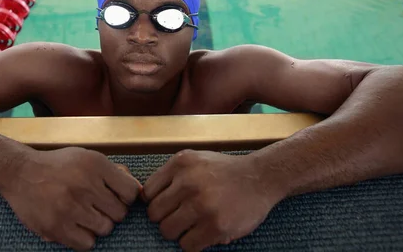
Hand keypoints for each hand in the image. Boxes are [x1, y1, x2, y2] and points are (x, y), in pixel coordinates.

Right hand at [0, 147, 141, 250]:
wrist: (20, 173)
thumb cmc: (58, 166)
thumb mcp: (87, 158)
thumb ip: (113, 172)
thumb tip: (137, 191)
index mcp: (95, 165)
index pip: (131, 192)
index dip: (126, 197)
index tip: (115, 197)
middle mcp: (84, 185)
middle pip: (120, 214)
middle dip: (111, 212)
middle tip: (97, 207)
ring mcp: (70, 207)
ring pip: (105, 229)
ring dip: (98, 225)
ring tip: (84, 215)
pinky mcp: (56, 227)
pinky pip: (87, 244)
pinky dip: (84, 238)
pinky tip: (75, 226)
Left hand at [142, 150, 284, 251]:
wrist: (260, 178)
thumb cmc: (223, 171)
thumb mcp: (194, 160)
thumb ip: (169, 175)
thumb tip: (142, 199)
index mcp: (180, 164)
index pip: (147, 193)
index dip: (156, 202)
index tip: (168, 205)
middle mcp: (188, 182)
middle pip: (154, 214)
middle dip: (164, 219)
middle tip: (180, 217)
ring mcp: (202, 205)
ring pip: (167, 231)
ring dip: (177, 232)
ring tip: (191, 226)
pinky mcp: (215, 226)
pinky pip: (187, 245)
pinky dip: (192, 243)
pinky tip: (203, 233)